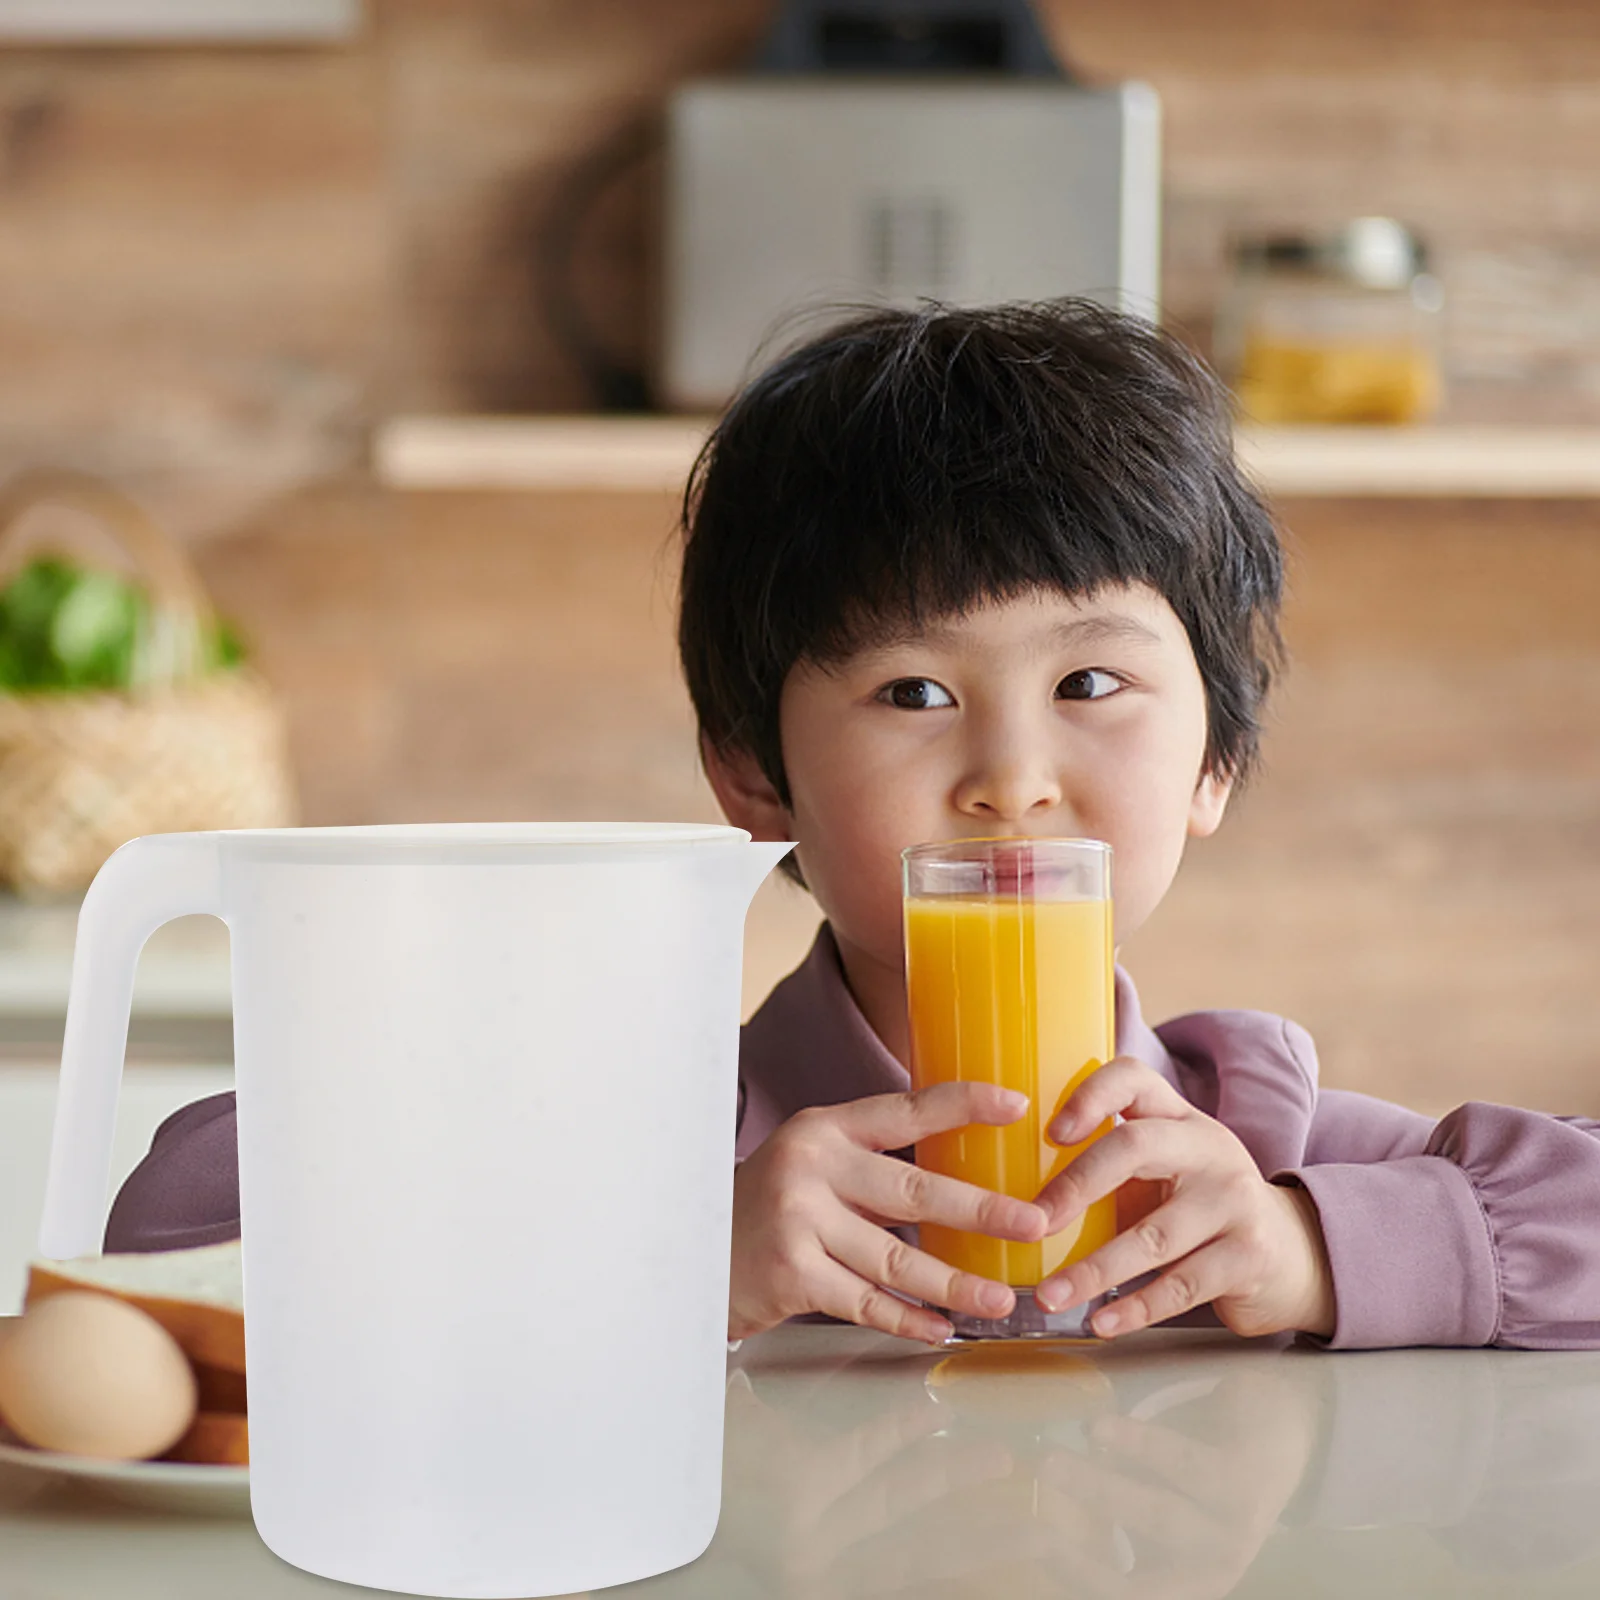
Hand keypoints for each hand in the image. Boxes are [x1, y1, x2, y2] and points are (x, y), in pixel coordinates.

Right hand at [731, 1084, 1049, 1343]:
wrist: (695, 1249)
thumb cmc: (771, 1205)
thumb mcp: (815, 1162)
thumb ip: (874, 1164)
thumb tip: (967, 1174)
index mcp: (827, 1128)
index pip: (906, 1110)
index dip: (964, 1105)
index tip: (1017, 1107)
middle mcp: (812, 1166)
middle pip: (915, 1190)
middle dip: (983, 1210)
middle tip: (1036, 1222)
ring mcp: (799, 1220)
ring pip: (898, 1258)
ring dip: (956, 1282)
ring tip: (1001, 1296)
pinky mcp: (792, 1273)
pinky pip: (866, 1302)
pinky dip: (907, 1318)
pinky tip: (941, 1328)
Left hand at [1032, 1058, 1334, 1339]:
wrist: (1292, 1253)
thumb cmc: (1197, 1207)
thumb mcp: (1163, 1168)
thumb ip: (1108, 1163)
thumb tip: (1010, 1185)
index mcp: (1177, 1118)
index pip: (1133, 1078)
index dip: (1090, 1095)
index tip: (1050, 1130)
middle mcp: (1208, 1148)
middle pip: (1135, 1147)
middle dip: (1076, 1185)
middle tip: (1033, 1223)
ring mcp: (1234, 1201)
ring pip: (1153, 1234)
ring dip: (1095, 1269)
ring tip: (1049, 1294)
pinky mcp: (1248, 1256)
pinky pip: (1181, 1285)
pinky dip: (1136, 1306)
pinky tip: (1102, 1321)